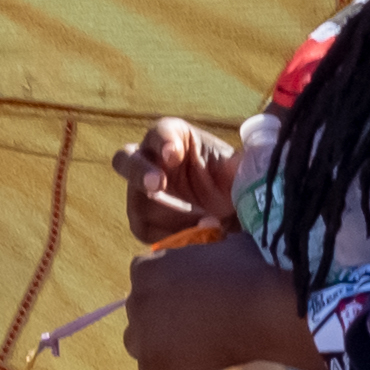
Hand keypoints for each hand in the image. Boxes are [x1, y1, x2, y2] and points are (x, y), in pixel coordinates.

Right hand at [112, 118, 235, 245]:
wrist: (231, 210)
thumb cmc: (230, 179)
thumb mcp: (236, 168)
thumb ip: (236, 165)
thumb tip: (244, 166)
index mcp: (173, 138)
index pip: (160, 133)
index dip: (164, 142)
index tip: (174, 154)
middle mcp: (149, 161)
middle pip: (125, 160)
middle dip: (139, 172)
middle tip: (156, 184)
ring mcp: (141, 192)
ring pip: (137, 202)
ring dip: (166, 215)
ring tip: (202, 222)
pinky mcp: (144, 221)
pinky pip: (146, 230)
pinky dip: (169, 235)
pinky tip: (195, 236)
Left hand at [122, 237, 305, 369]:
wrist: (263, 310)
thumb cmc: (248, 272)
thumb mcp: (221, 246)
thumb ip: (202, 252)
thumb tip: (212, 253)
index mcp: (147, 267)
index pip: (144, 280)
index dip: (166, 291)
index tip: (187, 299)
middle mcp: (136, 297)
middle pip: (140, 311)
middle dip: (160, 317)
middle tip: (192, 324)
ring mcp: (141, 331)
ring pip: (137, 342)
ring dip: (157, 344)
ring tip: (189, 348)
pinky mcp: (152, 361)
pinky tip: (192, 365)